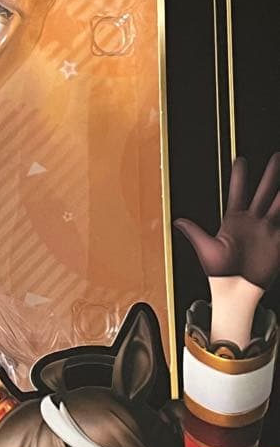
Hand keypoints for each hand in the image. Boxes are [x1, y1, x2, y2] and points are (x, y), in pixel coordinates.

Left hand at [174, 153, 279, 345]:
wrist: (235, 290)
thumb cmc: (219, 272)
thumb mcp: (205, 248)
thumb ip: (194, 232)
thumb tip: (177, 221)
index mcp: (234, 220)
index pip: (238, 192)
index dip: (239, 176)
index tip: (240, 159)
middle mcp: (252, 221)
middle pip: (264, 192)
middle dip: (271, 174)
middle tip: (276, 157)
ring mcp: (266, 230)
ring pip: (279, 204)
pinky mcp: (276, 242)